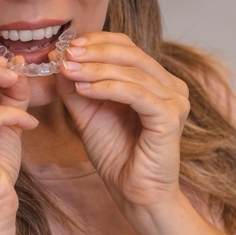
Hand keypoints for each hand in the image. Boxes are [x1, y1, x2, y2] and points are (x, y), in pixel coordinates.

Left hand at [56, 32, 189, 214]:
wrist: (134, 193)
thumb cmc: (117, 155)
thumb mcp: (88, 114)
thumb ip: (76, 88)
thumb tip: (59, 59)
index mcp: (155, 81)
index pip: (128, 46)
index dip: (97, 41)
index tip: (66, 46)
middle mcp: (171, 86)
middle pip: (131, 53)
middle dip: (94, 52)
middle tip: (65, 54)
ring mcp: (175, 100)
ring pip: (131, 72)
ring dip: (95, 69)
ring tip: (68, 70)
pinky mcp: (171, 117)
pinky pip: (136, 93)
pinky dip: (107, 87)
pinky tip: (84, 89)